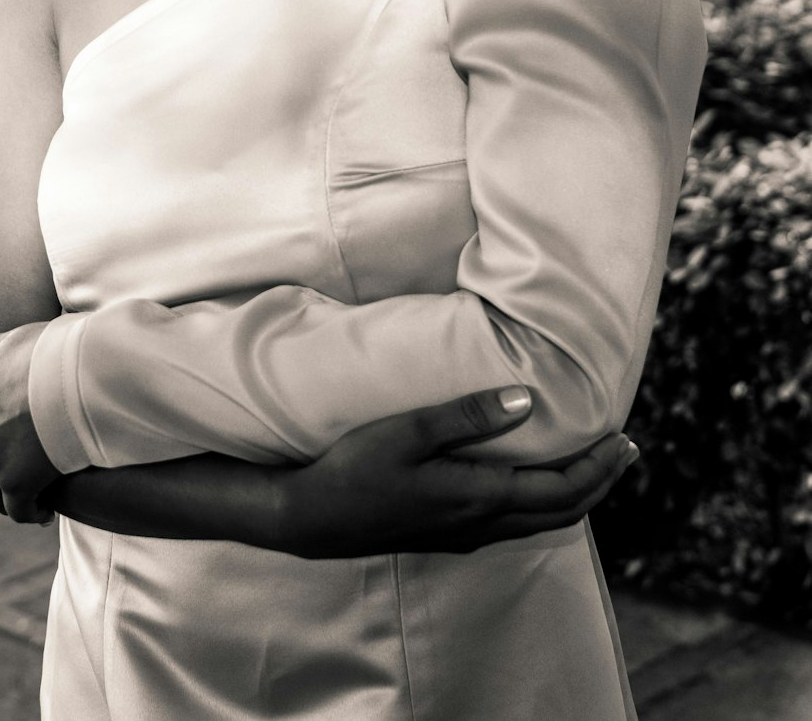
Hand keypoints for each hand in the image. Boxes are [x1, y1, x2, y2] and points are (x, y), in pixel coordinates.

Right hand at [277, 386, 637, 558]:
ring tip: (592, 463)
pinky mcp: (448, 534)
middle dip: (599, 482)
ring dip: (574, 494)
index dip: (599, 468)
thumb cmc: (354, 467)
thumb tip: (526, 401)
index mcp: (478, 497)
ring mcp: (464, 534)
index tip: (624, 440)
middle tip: (624, 450)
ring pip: (539, 522)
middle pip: (561, 512)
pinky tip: (534, 481)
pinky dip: (543, 502)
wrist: (311, 520)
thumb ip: (466, 416)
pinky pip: (516, 523)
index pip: (562, 490)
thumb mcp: (407, 431)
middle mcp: (480, 523)